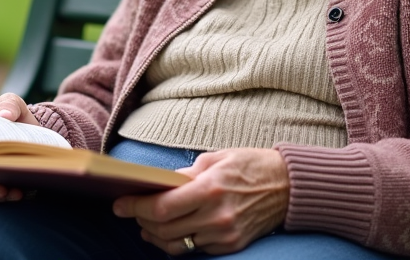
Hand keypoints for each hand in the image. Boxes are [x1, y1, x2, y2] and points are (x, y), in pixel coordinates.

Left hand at [112, 148, 289, 254]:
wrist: (289, 186)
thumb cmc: (251, 165)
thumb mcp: (216, 158)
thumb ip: (186, 173)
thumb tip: (161, 184)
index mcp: (210, 189)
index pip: (161, 207)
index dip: (136, 208)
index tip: (120, 205)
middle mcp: (216, 216)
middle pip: (164, 230)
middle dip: (141, 222)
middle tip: (130, 214)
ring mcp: (224, 234)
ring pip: (177, 245)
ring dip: (156, 237)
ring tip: (147, 226)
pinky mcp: (231, 245)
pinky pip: (197, 250)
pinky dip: (179, 242)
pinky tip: (173, 232)